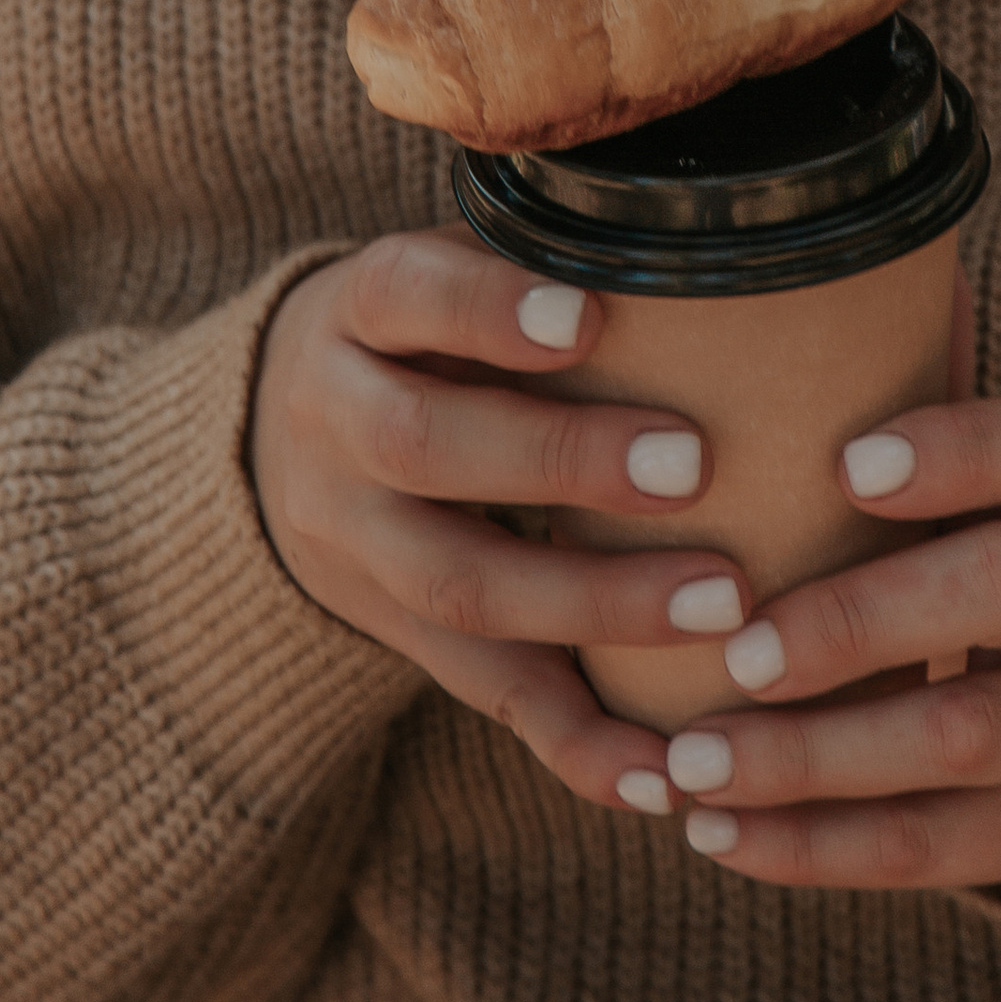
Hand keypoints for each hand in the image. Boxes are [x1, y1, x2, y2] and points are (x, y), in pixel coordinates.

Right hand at [249, 234, 749, 808]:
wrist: (277, 436)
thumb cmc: (426, 326)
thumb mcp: (443, 269)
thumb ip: (538, 255)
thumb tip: (709, 225)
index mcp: (357, 312)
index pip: (406, 296)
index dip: (486, 310)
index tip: (587, 318)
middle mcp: (336, 425)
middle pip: (425, 448)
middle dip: (561, 460)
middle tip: (694, 468)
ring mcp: (353, 543)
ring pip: (459, 584)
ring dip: (596, 603)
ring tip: (723, 605)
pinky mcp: (396, 633)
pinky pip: (484, 695)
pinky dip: (577, 742)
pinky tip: (663, 775)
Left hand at [648, 392, 1000, 915]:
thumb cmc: (979, 600)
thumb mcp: (975, 515)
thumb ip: (894, 419)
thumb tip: (776, 262)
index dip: (960, 447)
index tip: (845, 463)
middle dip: (865, 616)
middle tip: (741, 650)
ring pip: (957, 733)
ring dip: (812, 755)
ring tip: (691, 764)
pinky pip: (927, 845)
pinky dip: (813, 848)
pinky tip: (716, 835)